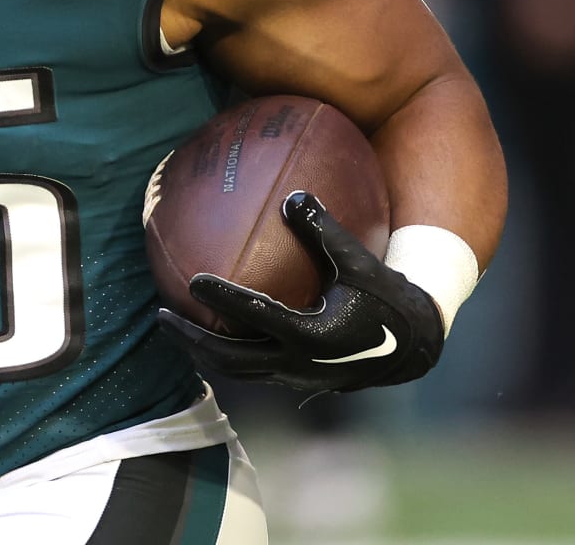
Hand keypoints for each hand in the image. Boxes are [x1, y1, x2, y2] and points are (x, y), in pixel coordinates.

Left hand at [159, 192, 444, 393]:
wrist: (412, 347)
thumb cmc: (385, 297)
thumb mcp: (360, 261)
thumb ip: (325, 230)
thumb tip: (292, 193)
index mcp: (315, 334)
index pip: (258, 317)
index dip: (224, 299)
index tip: (194, 281)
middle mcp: (299, 363)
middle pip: (231, 358)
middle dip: (192, 339)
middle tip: (161, 313)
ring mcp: (294, 377)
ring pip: (237, 371)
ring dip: (201, 351)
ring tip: (173, 326)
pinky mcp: (294, 380)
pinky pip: (250, 371)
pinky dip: (224, 354)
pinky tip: (207, 332)